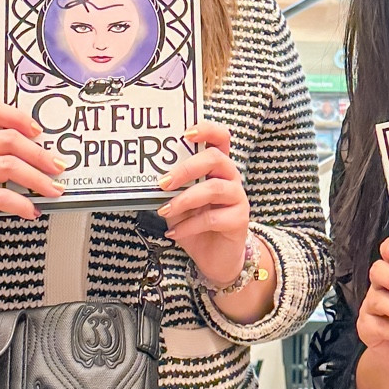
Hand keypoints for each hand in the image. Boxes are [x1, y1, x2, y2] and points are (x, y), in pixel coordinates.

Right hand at [0, 103, 64, 246]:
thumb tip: (41, 153)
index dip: (18, 116)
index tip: (39, 131)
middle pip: (9, 140)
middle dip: (40, 154)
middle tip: (59, 167)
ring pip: (8, 167)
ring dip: (38, 180)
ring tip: (54, 190)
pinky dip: (21, 204)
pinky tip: (32, 211)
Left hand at [157, 121, 250, 283]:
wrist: (215, 258)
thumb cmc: (196, 224)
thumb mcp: (179, 203)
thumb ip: (172, 189)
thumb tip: (149, 179)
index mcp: (217, 166)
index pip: (220, 138)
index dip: (207, 130)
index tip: (186, 133)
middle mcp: (231, 177)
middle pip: (216, 158)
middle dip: (187, 168)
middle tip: (163, 182)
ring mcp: (237, 197)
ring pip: (214, 188)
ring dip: (185, 199)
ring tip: (164, 211)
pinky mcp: (239, 219)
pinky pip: (212, 218)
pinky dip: (189, 226)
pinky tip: (174, 233)